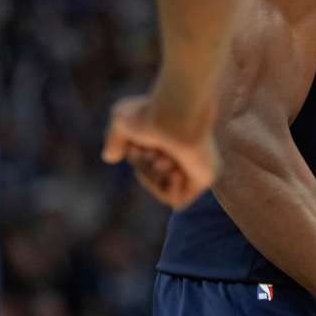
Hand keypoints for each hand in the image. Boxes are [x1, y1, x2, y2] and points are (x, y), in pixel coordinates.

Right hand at [101, 94, 218, 207]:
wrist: (176, 115)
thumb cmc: (151, 113)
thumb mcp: (122, 121)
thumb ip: (115, 139)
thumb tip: (110, 158)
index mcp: (169, 136)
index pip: (146, 162)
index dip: (136, 159)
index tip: (135, 146)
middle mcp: (183, 151)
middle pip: (152, 175)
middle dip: (144, 167)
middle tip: (152, 151)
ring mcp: (194, 164)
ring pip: (162, 187)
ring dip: (155, 176)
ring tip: (166, 158)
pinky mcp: (204, 177)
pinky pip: (179, 201)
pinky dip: (170, 190)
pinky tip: (176, 171)